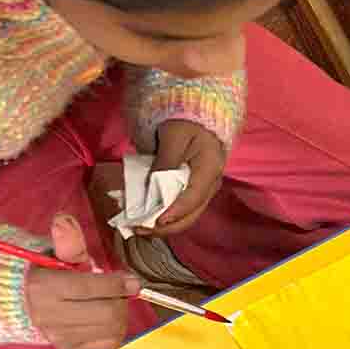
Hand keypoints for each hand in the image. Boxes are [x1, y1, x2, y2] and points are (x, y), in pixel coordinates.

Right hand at [23, 214, 139, 348]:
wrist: (20, 303)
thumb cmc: (45, 274)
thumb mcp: (54, 254)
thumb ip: (67, 242)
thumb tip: (64, 220)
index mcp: (45, 287)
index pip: (89, 288)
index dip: (117, 285)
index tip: (133, 282)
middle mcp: (49, 315)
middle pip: (106, 314)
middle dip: (120, 301)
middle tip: (119, 292)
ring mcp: (59, 336)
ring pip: (111, 331)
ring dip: (120, 315)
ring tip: (111, 303)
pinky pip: (107, 345)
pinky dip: (115, 332)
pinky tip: (106, 320)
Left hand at [142, 119, 226, 235]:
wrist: (196, 118)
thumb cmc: (185, 123)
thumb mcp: (173, 136)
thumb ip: (165, 162)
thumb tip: (154, 187)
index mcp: (209, 170)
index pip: (193, 198)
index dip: (175, 212)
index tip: (156, 221)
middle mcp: (210, 186)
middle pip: (191, 215)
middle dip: (165, 227)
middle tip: (139, 229)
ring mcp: (203, 191)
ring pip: (186, 217)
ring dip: (163, 226)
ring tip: (139, 228)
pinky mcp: (193, 192)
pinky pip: (181, 210)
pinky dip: (164, 217)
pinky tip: (147, 219)